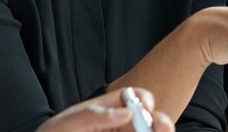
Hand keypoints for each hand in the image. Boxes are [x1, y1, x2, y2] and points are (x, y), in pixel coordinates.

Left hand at [37, 87, 174, 131]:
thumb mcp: (65, 125)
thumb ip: (93, 115)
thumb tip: (127, 111)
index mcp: (106, 111)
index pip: (133, 98)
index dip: (143, 99)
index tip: (146, 107)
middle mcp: (118, 126)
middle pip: (148, 121)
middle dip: (160, 122)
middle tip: (162, 125)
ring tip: (160, 130)